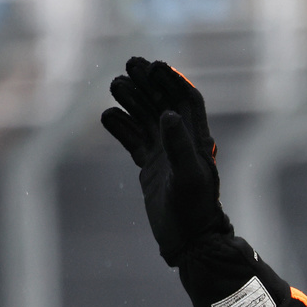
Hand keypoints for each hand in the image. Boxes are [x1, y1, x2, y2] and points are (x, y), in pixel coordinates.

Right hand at [101, 57, 230, 265]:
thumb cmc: (195, 211)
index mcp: (198, 141)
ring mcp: (165, 156)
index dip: (174, 81)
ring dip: (133, 101)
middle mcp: (182, 144)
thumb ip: (179, 146)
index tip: (156, 64)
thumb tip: (167, 114)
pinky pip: (134, 141)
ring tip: (116, 85)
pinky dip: (121, 127)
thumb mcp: (189, 178)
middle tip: (130, 65)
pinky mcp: (151, 169)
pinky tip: (107, 116)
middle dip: (149, 84)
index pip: (188, 102)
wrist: (190, 241)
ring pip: (146, 119)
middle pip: (164, 104)